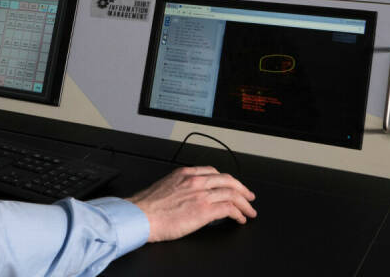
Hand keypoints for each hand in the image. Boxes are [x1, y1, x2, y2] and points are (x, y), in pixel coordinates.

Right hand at [127, 166, 255, 241]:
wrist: (140, 216)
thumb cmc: (147, 207)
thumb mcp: (165, 187)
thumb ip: (180, 187)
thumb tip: (189, 197)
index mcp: (185, 173)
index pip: (213, 171)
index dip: (226, 180)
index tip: (231, 186)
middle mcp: (195, 181)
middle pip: (228, 180)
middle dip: (242, 189)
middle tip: (249, 197)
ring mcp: (201, 194)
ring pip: (232, 193)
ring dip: (244, 203)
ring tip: (249, 211)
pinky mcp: (204, 210)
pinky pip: (229, 208)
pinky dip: (238, 213)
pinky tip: (240, 219)